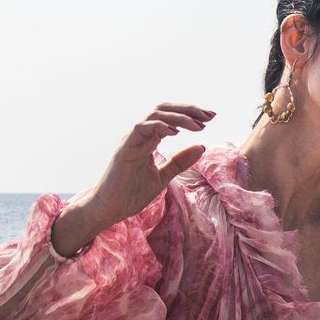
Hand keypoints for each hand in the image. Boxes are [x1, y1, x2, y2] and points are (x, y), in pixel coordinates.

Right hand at [57, 104, 214, 252]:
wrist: (109, 209)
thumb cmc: (130, 193)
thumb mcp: (162, 177)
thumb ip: (179, 161)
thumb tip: (202, 146)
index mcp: (148, 139)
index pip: (171, 117)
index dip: (190, 114)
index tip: (210, 118)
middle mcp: (140, 135)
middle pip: (164, 110)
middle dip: (189, 110)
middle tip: (210, 116)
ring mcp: (131, 140)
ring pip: (154, 115)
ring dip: (178, 117)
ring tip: (197, 125)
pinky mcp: (124, 149)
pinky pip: (141, 128)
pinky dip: (159, 126)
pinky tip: (176, 132)